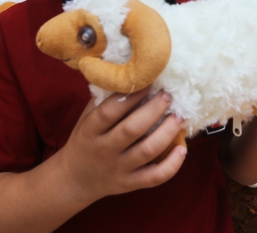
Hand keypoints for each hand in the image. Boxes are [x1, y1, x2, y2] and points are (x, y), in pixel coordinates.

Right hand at [58, 88, 186, 206]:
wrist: (75, 180)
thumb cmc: (85, 141)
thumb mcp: (86, 119)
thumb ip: (104, 100)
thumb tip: (129, 73)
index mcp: (90, 130)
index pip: (110, 111)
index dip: (131, 95)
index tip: (148, 81)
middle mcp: (104, 150)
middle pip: (132, 129)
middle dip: (154, 109)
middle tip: (168, 96)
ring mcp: (118, 168)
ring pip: (148, 151)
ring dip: (168, 132)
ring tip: (179, 117)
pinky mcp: (130, 184)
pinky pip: (155, 177)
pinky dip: (172, 164)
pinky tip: (182, 149)